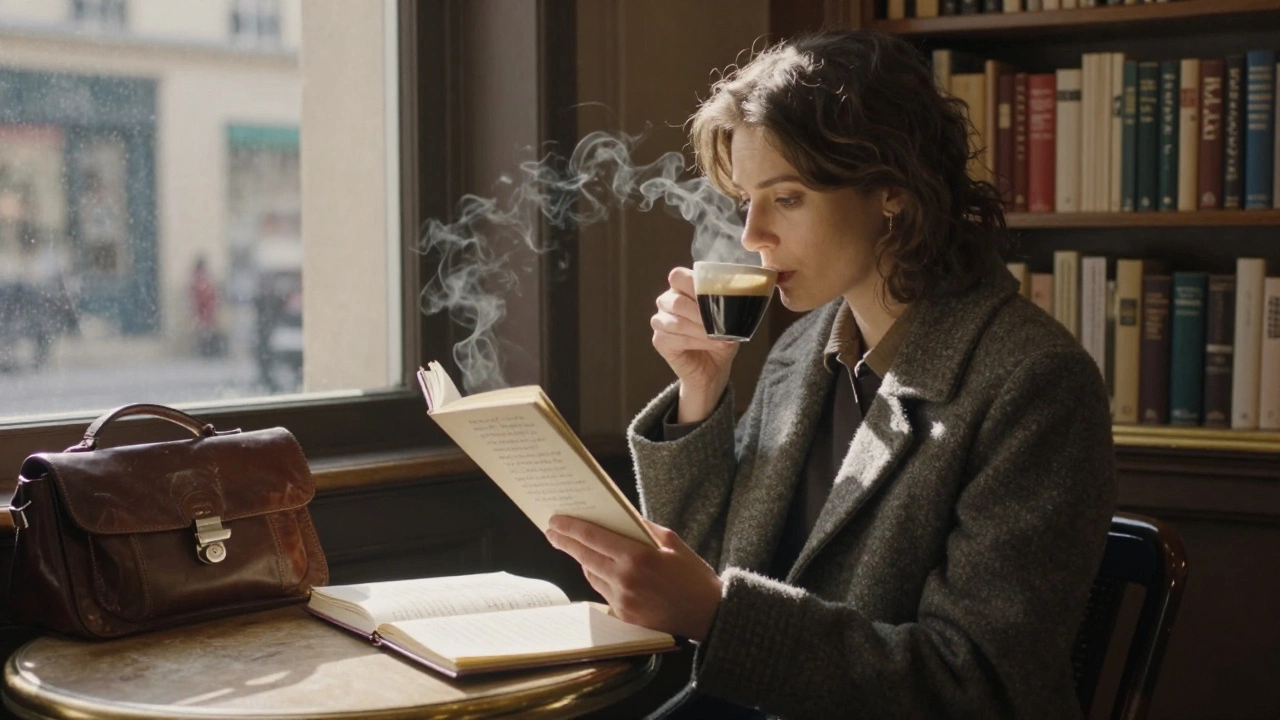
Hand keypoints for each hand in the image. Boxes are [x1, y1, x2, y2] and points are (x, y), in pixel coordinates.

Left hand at [546, 515, 722, 641]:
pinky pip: (603, 591)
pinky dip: (600, 577)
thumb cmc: (693, 575)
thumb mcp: (672, 542)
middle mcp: (624, 580)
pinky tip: (599, 568)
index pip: (593, 537)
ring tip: (577, 547)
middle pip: (584, 557)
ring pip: (591, 575)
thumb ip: (642, 528)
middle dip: (565, 542)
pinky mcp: (623, 616)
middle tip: (552, 532)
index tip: (555, 520)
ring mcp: (622, 601)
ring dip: (583, 560)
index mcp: (637, 557)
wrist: (708, 615)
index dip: (570, 527)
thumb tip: (618, 515)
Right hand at [651, 267, 738, 422]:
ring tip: (719, 338)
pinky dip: (696, 342)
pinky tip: (710, 344)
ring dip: (701, 330)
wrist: (713, 369)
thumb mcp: (730, 319)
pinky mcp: (659, 340)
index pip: (678, 276)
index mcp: (682, 289)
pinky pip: (674, 338)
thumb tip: (738, 300)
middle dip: (701, 313)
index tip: (715, 296)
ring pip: (677, 321)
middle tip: (719, 323)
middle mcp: (667, 302)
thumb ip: (729, 306)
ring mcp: (660, 321)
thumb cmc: (721, 338)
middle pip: (676, 300)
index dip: (693, 284)